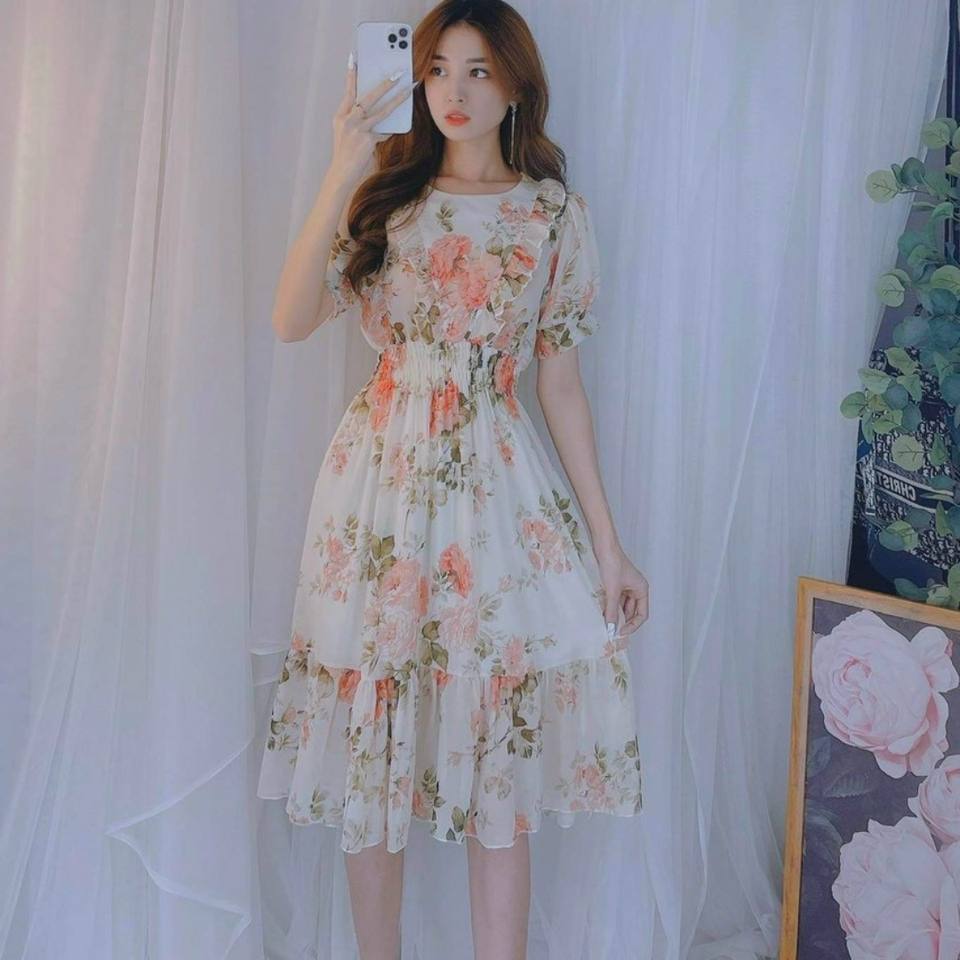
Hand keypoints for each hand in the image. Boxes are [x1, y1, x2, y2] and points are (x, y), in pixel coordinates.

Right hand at [330, 55, 418, 185]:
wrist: (341, 173)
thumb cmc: (345, 153)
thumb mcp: (346, 133)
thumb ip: (358, 120)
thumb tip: (376, 110)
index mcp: (340, 116)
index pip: (349, 92)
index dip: (352, 76)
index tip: (355, 59)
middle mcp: (348, 120)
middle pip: (368, 97)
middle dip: (384, 84)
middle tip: (397, 73)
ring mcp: (358, 130)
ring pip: (382, 111)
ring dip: (397, 99)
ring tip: (408, 90)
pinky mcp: (367, 140)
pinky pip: (384, 132)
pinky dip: (390, 131)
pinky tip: (399, 127)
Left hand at [595, 544, 648, 638]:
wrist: (603, 547)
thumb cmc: (612, 563)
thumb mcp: (612, 590)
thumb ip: (611, 610)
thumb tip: (610, 627)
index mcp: (642, 589)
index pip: (642, 614)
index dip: (633, 625)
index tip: (621, 632)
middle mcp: (636, 588)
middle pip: (632, 612)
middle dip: (623, 621)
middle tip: (612, 631)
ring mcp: (626, 586)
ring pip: (623, 606)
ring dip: (615, 614)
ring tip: (606, 623)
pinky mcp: (616, 584)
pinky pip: (615, 600)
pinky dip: (610, 606)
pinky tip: (602, 612)